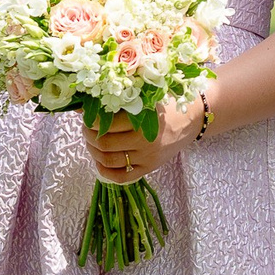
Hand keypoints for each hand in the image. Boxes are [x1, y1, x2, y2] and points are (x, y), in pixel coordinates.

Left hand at [85, 97, 203, 186]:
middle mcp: (145, 142)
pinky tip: (100, 160)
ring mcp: (147, 158)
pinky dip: (105, 171)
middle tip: (87, 128)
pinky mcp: (149, 168)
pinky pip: (121, 177)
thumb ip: (118, 101)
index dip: (90, 120)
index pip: (105, 125)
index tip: (87, 115)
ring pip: (108, 161)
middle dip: (88, 135)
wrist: (192, 119)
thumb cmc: (166, 104)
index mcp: (143, 121)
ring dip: (93, 151)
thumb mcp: (145, 97)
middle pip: (103, 144)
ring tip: (92, 141)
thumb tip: (82, 106)